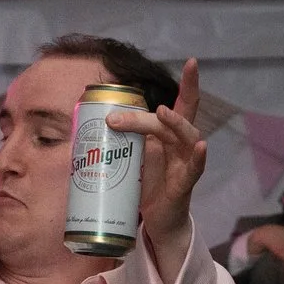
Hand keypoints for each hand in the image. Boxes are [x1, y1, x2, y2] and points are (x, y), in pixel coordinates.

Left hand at [106, 57, 206, 253]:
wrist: (157, 223)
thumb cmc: (146, 188)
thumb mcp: (131, 161)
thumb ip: (119, 144)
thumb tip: (82, 133)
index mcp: (169, 136)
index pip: (182, 105)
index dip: (189, 84)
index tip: (192, 61)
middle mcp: (181, 145)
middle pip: (168, 121)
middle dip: (143, 117)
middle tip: (114, 120)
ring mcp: (186, 163)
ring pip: (186, 137)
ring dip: (174, 123)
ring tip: (162, 114)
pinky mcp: (185, 184)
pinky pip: (195, 168)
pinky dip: (199, 157)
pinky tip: (201, 146)